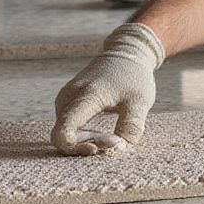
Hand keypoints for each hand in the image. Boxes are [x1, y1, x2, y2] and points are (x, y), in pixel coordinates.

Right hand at [50, 22, 164, 154]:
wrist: (128, 53)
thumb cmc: (134, 76)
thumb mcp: (140, 102)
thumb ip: (131, 127)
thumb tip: (117, 149)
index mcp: (88, 95)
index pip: (64, 130)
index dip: (76, 148)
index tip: (99, 149)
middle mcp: (70, 95)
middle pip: (64, 134)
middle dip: (87, 146)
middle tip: (115, 142)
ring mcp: (65, 97)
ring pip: (65, 131)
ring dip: (85, 141)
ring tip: (110, 136)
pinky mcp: (66, 100)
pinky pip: (68, 125)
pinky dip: (82, 134)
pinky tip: (101, 133)